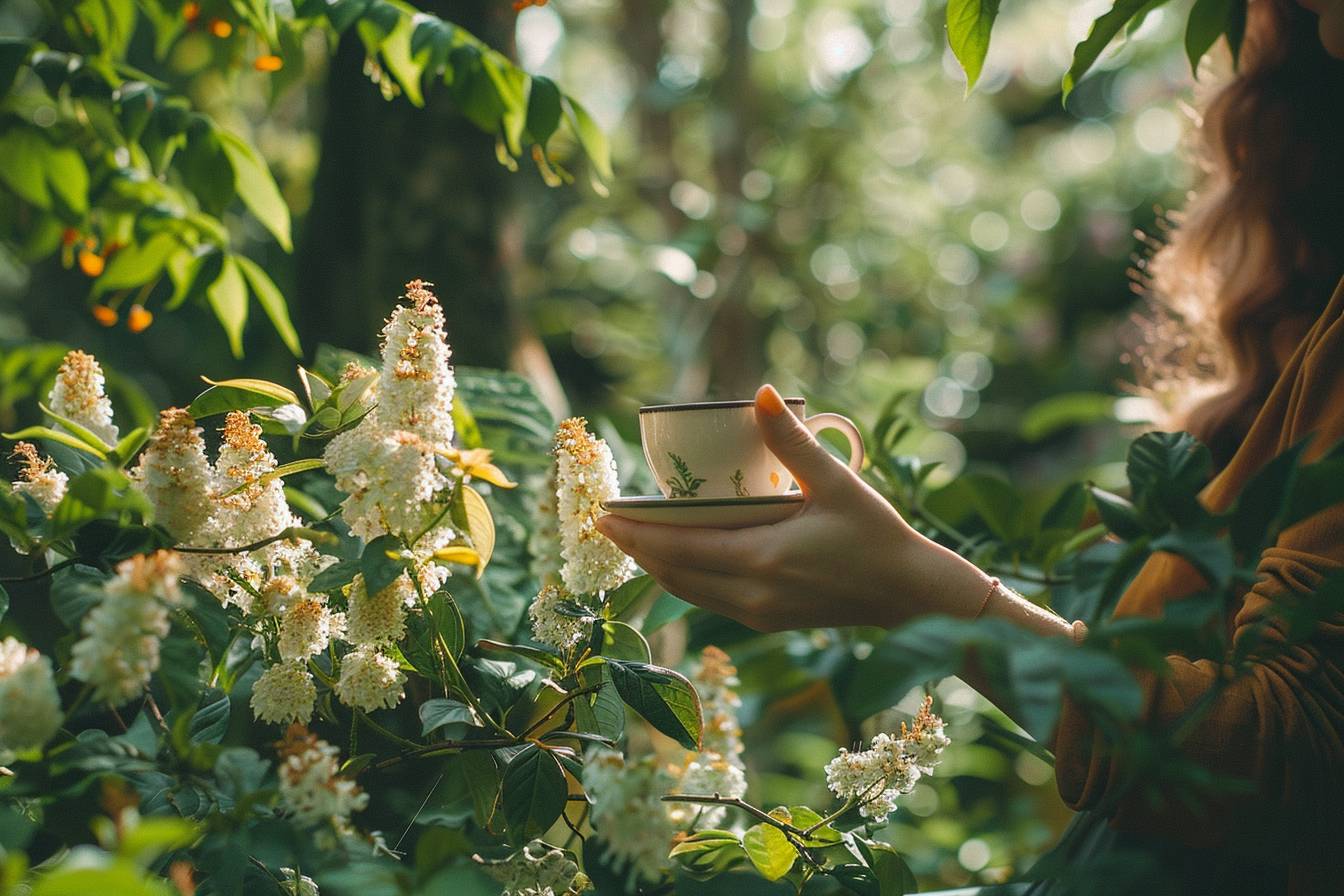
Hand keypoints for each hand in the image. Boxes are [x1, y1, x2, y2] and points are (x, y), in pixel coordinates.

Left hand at [596, 385, 985, 631]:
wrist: (911, 595)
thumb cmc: (878, 536)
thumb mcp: (836, 483)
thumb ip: (793, 442)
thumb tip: (762, 393)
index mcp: (760, 559)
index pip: (677, 548)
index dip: (636, 534)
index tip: (604, 516)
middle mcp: (750, 594)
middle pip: (672, 573)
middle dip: (635, 550)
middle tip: (606, 525)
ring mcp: (758, 613)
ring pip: (688, 592)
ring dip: (656, 567)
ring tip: (633, 541)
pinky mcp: (768, 620)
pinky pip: (709, 601)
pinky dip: (684, 580)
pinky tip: (678, 561)